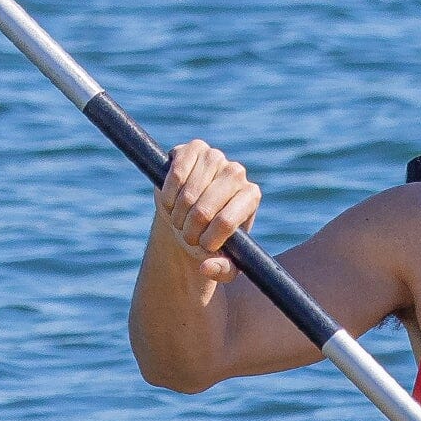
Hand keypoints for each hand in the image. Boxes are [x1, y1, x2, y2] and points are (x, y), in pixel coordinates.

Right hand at [156, 140, 261, 289]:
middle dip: (191, 229)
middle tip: (188, 236)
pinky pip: (177, 170)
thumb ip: (221, 271)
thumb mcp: (223, 263)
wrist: (190, 217)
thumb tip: (206, 266)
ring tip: (179, 220)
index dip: (209, 238)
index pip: (227, 221)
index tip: (204, 247)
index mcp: (250, 196)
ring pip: (189, 190)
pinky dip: (169, 192)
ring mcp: (215, 158)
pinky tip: (171, 202)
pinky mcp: (193, 149)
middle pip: (206, 207)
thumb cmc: (211, 240)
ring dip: (178, 212)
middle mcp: (237, 173)